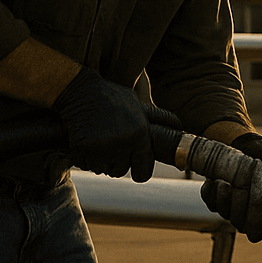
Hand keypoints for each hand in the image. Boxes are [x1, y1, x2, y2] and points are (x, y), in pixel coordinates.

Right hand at [51, 67, 153, 181]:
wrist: (81, 89)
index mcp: (140, 135)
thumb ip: (158, 119)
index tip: (132, 166)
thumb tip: (180, 127)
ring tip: (97, 140)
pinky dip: (83, 157)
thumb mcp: (139, 106)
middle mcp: (123, 143)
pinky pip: (84, 164)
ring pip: (102, 170)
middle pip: (120, 172)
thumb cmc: (112, 97)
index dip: (138, 171)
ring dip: (98, 160)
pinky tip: (85, 140)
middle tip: (109, 145)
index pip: (143, 173)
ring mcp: (102, 146)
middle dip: (115, 162)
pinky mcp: (83, 146)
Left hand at [199, 132, 261, 249]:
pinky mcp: (218, 201)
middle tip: (243, 187)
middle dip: (246, 208)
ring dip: (228, 200)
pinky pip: (213, 206)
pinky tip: (216, 181)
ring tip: (227, 182)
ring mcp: (236, 210)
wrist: (236, 140)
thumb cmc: (259, 151)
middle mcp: (255, 214)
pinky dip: (212, 195)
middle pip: (249, 228)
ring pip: (230, 218)